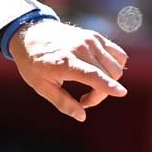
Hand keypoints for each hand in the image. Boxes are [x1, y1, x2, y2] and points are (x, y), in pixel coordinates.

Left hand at [9, 19, 127, 121]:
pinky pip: (118, 55)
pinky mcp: (96, 37)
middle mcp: (80, 48)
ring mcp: (90, 40)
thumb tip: (82, 117)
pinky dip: (115, 67)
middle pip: (108, 74)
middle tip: (84, 100)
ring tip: (90, 85)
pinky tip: (100, 72)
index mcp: (64, 61)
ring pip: (116, 66)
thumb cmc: (34, 63)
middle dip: (101, 93)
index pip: (92, 74)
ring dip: (109, 81)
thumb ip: (62, 102)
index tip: (121, 93)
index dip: (107, 85)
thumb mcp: (41, 86)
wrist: (30, 34)